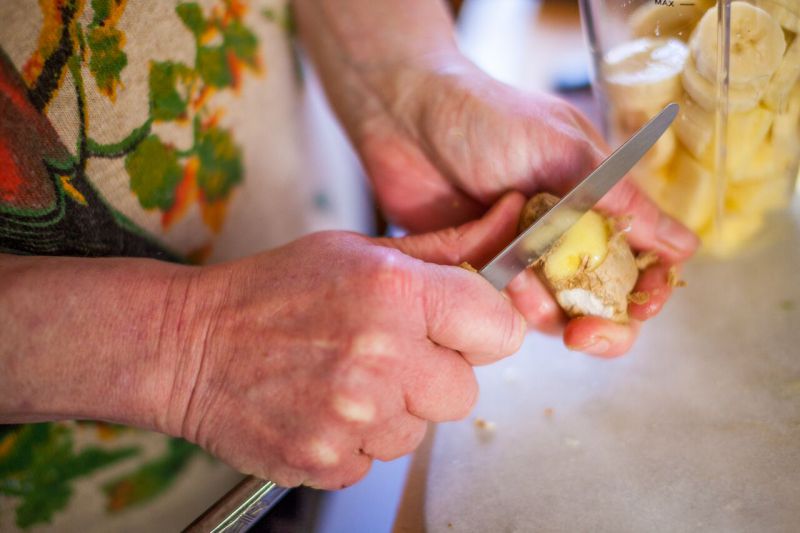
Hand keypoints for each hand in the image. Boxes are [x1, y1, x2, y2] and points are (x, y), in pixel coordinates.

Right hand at [159, 194, 525, 488]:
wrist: (190, 346)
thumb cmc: (272, 292)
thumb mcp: (360, 252)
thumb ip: (446, 248)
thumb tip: (509, 219)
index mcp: (395, 291)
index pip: (501, 329)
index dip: (478, 329)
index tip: (453, 327)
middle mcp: (382, 356)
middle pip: (465, 392)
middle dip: (434, 375)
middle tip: (387, 353)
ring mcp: (355, 417)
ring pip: (419, 431)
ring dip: (393, 410)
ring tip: (344, 378)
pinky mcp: (329, 461)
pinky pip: (376, 460)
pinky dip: (357, 440)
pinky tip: (323, 405)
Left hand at [356, 56, 698, 355]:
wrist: (406, 114)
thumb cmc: (488, 116)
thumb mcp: (563, 148)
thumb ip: (618, 200)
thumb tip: (684, 246)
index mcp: (599, 204)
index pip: (645, 263)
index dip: (650, 291)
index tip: (641, 304)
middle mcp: (567, 237)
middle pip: (604, 304)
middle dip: (604, 327)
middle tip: (585, 334)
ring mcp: (524, 258)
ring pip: (553, 314)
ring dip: (545, 309)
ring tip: (520, 277)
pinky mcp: (481, 271)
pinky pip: (502, 309)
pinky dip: (503, 302)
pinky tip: (493, 273)